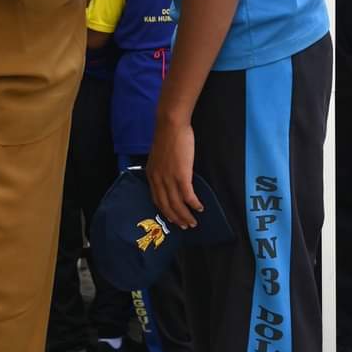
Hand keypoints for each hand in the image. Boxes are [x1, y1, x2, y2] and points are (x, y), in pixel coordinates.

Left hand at [146, 115, 200, 230]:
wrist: (170, 125)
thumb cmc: (167, 136)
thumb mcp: (159, 155)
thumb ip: (161, 168)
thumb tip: (169, 174)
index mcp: (152, 175)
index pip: (156, 199)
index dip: (165, 211)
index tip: (172, 218)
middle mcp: (158, 180)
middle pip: (166, 206)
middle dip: (176, 218)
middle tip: (185, 226)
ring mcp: (169, 179)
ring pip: (177, 204)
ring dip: (186, 216)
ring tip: (193, 222)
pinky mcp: (181, 176)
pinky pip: (188, 196)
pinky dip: (194, 204)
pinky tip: (200, 208)